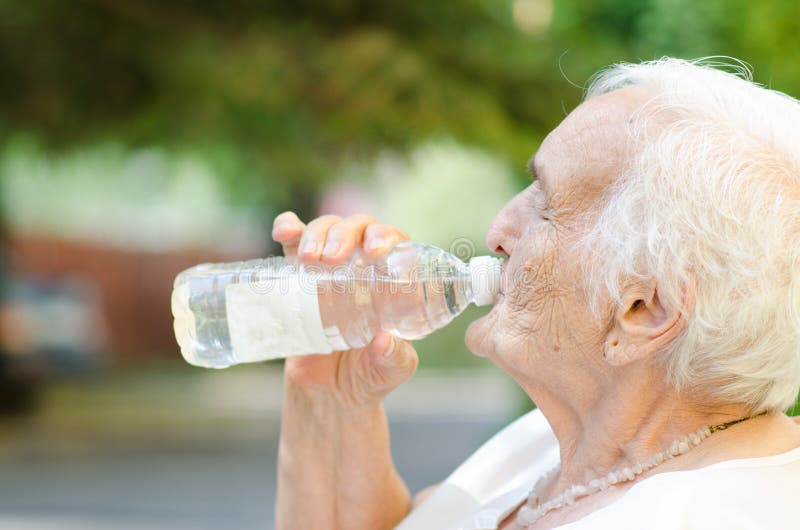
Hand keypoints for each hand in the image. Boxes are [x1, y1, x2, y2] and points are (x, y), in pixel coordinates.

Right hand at [271, 211, 417, 408]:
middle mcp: (364, 269)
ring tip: (309, 258)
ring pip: (327, 229)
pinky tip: (285, 232)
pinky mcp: (299, 277)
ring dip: (317, 232)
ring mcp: (330, 270)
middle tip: (332, 257)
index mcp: (392, 282)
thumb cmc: (367, 379)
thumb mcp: (387, 372)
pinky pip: (293, 243)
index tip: (375, 251)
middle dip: (345, 233)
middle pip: (359, 228)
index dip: (387, 237)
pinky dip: (288, 229)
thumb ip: (394, 360)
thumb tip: (384, 341)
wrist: (326, 397)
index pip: (396, 244)